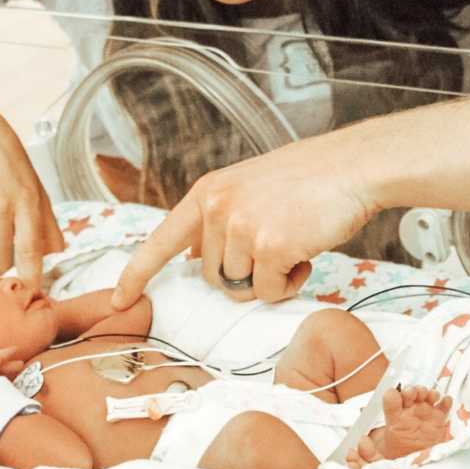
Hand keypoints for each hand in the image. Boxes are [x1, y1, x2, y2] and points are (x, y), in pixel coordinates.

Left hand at [112, 129, 380, 307]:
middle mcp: (217, 208)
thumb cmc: (307, 180)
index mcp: (207, 192)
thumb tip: (197, 260)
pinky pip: (270, 292)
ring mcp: (242, 227)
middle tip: (274, 243)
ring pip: (240, 286)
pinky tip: (305, 252)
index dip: (137, 273)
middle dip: (242, 273)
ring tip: (293, 242)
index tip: (118, 300)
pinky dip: (290, 283)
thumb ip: (220, 219)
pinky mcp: (270, 246)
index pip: (161, 240)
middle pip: (210, 276)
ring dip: (268, 277)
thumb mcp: (248, 189)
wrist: (351, 168)